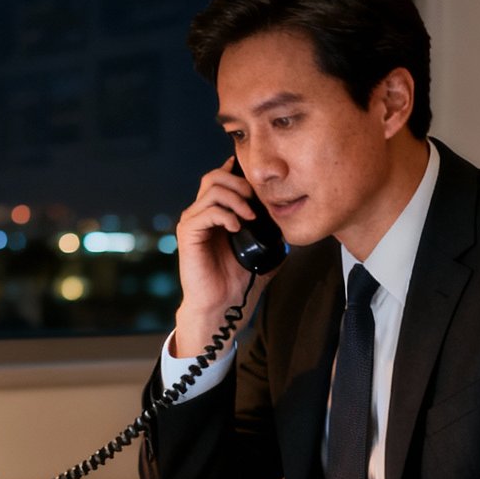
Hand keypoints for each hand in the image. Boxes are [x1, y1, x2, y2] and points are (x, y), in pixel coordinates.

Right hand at [171, 161, 258, 354]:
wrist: (222, 306)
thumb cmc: (237, 282)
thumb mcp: (262, 252)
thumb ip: (272, 234)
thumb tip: (291, 223)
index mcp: (217, 214)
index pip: (222, 179)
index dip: (238, 172)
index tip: (258, 181)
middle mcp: (202, 214)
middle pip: (214, 176)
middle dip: (239, 182)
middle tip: (255, 200)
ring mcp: (193, 222)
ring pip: (212, 189)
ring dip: (236, 198)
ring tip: (250, 217)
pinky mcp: (188, 234)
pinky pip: (206, 211)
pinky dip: (225, 214)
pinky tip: (236, 228)